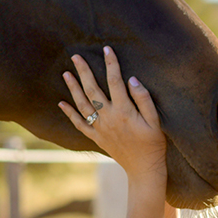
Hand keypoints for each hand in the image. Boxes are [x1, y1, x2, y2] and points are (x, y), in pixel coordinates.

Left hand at [59, 46, 166, 185]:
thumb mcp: (155, 121)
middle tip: (75, 56)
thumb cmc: (153, 144)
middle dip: (84, 71)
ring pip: (82, 104)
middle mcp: (108, 117)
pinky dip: (69, 113)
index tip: (106, 48)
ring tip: (66, 73)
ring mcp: (100, 128)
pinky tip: (61, 103)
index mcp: (124, 110)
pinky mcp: (96, 137)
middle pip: (92, 89)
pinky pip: (79, 124)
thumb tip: (131, 79)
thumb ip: (144, 99)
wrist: (144, 169)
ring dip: (73, 88)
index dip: (111, 63)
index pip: (115, 81)